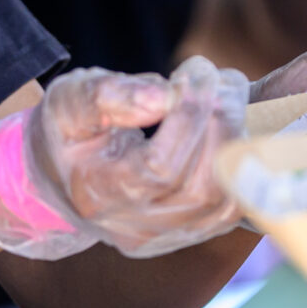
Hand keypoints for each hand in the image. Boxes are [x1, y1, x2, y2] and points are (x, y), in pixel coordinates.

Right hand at [0, 60, 247, 259]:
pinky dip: (245, 162)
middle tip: (218, 76)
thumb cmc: (68, 131)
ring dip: (239, 139)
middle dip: (221, 121)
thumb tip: (162, 95)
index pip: (158, 169)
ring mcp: (166, 237)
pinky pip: (236, 206)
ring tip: (226, 94)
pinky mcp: (192, 232)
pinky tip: (232, 123)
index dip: (188, 116)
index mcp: (96, 193)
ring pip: (226, 199)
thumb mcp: (69, 99)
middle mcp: (133, 227)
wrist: (61, 174)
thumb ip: (109, 96)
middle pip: (199, 186)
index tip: (194, 70)